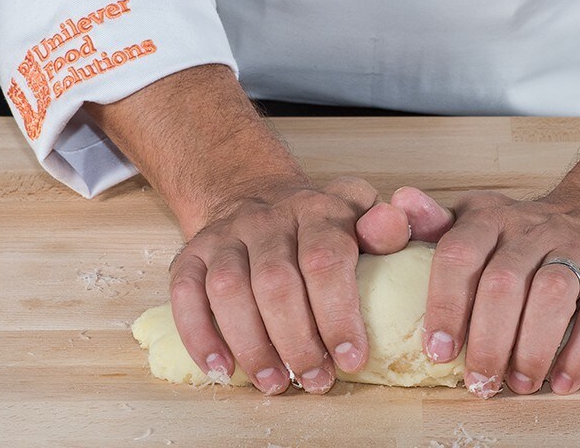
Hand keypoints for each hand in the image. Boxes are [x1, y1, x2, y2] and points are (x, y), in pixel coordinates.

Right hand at [83, 65, 413, 394]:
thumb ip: (386, 228)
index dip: (338, 314)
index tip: (351, 359)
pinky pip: (186, 295)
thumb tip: (394, 224)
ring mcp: (225, 235)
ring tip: (275, 383)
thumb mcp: (362, 217)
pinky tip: (222, 369)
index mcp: (318, 210)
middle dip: (297, 341)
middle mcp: (268, 217)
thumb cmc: (322, 225)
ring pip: (229, 290)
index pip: (325, 259)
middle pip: (276, 282)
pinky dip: (200, 336)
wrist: (256, 195)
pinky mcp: (190, 254)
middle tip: (315, 380)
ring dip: (252, 345)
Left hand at [390, 187, 579, 396]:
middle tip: (479, 382)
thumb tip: (398, 203)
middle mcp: (534, 227)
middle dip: (487, 341)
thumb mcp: (480, 221)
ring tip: (519, 384)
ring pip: (552, 294)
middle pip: (503, 282)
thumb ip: (436, 224)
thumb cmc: (529, 236)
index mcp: (490, 216)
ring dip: (531, 349)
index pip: (459, 254)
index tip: (439, 352)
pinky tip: (562, 381)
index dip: (446, 306)